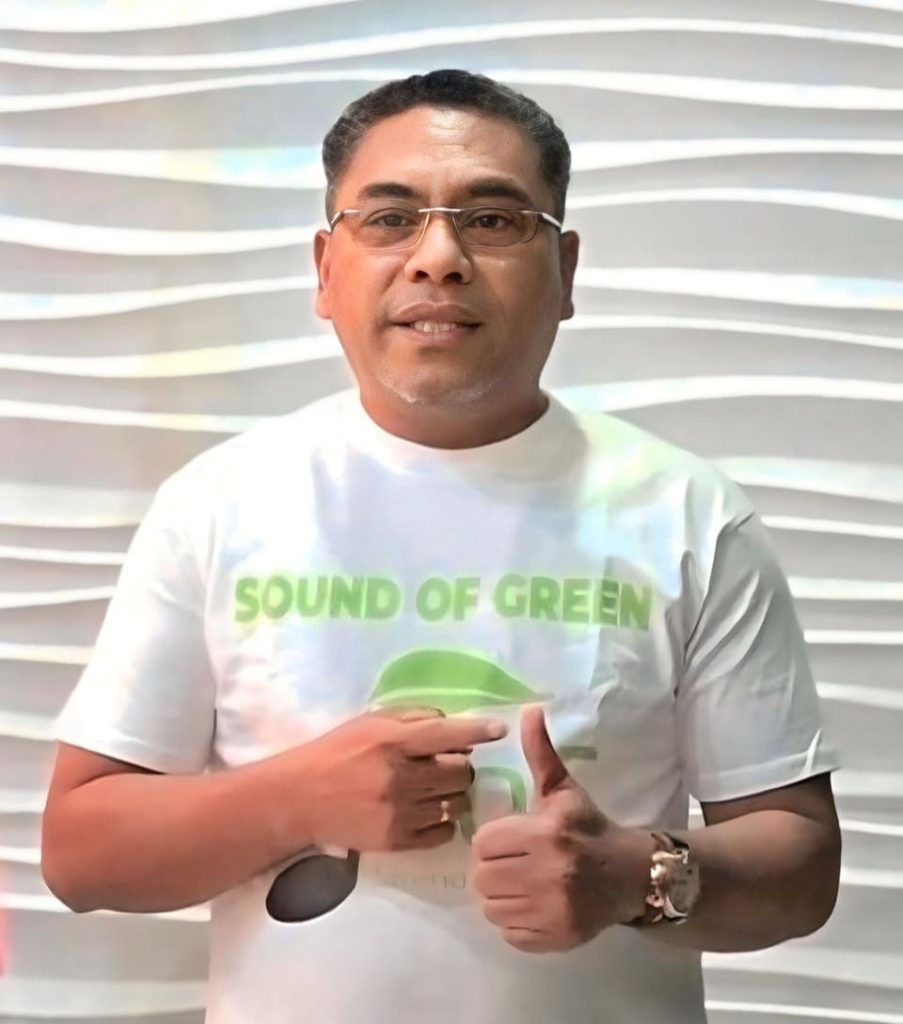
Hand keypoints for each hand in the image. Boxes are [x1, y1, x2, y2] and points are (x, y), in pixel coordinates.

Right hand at [298, 707, 507, 852]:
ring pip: (455, 802)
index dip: (477, 731)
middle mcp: (401, 777)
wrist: (301, 798)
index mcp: (393, 742)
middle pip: (460, 772)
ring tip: (435, 790)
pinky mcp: (397, 841)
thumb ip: (414, 719)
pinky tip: (428, 811)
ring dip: (452, 794)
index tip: (499, 730)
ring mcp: (400, 812)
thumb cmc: (338, 752)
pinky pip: (443, 831)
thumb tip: (455, 727)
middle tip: (447, 766)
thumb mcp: (372, 723)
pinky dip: (443, 821)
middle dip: (460, 767)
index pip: (446, 734)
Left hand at [470, 704, 652, 952]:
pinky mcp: (556, 938)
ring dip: (500, 896)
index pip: (484, 843)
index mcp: (546, 832)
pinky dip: (514, 922)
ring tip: (519, 883)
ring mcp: (553, 911)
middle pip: (482, 878)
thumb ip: (540, 753)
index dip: (491, 840)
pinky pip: (509, 934)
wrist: (631, 875)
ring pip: (491, 908)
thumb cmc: (588, 827)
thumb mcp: (564, 789)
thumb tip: (530, 710)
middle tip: (510, 862)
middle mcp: (549, 873)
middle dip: (492, 869)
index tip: (507, 838)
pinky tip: (531, 905)